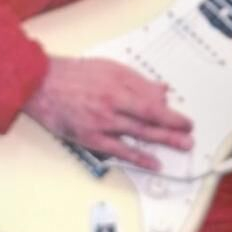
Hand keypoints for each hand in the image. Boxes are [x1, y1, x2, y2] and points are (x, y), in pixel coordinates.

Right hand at [23, 57, 192, 170]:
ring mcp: (102, 122)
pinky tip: (153, 162)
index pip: (153, 102)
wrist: (41, 84)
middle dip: (174, 129)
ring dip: (163, 142)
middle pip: (150, 119)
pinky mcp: (91, 137)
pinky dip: (139, 157)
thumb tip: (161, 90)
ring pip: (139, 134)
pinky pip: (119, 150)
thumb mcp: (109, 68)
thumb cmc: (73, 75)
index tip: (185, 120)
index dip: (172, 114)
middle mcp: (113, 103)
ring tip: (180, 147)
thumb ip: (137, 81)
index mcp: (119, 84)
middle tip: (189, 136)